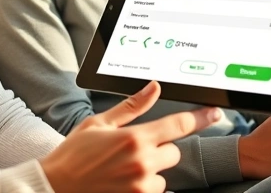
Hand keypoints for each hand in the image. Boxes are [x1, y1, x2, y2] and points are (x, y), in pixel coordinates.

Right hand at [40, 81, 222, 192]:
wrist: (55, 187)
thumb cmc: (74, 155)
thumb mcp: (99, 123)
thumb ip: (132, 107)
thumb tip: (154, 88)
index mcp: (134, 138)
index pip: (178, 124)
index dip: (201, 117)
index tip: (216, 113)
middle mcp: (142, 163)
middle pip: (173, 152)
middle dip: (159, 149)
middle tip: (133, 151)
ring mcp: (141, 187)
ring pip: (164, 176)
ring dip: (151, 173)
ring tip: (122, 171)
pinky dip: (144, 188)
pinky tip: (123, 183)